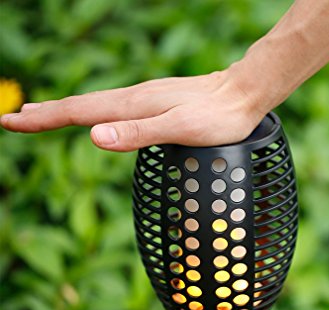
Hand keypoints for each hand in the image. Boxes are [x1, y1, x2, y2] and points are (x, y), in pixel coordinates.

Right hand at [0, 69, 263, 150]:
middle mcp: (135, 99)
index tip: (10, 123)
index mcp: (134, 105)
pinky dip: (94, 112)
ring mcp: (146, 99)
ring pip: (96, 106)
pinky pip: (115, 108)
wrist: (244, 93)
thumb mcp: (181, 130)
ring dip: (65, 112)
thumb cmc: (219, 117)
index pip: (80, 113)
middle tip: (13, 120)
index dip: (45, 120)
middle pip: (82, 106)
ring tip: (42, 117)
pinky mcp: (157, 102)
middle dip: (46, 114)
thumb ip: (139, 133)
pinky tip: (97, 118)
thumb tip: (95, 136)